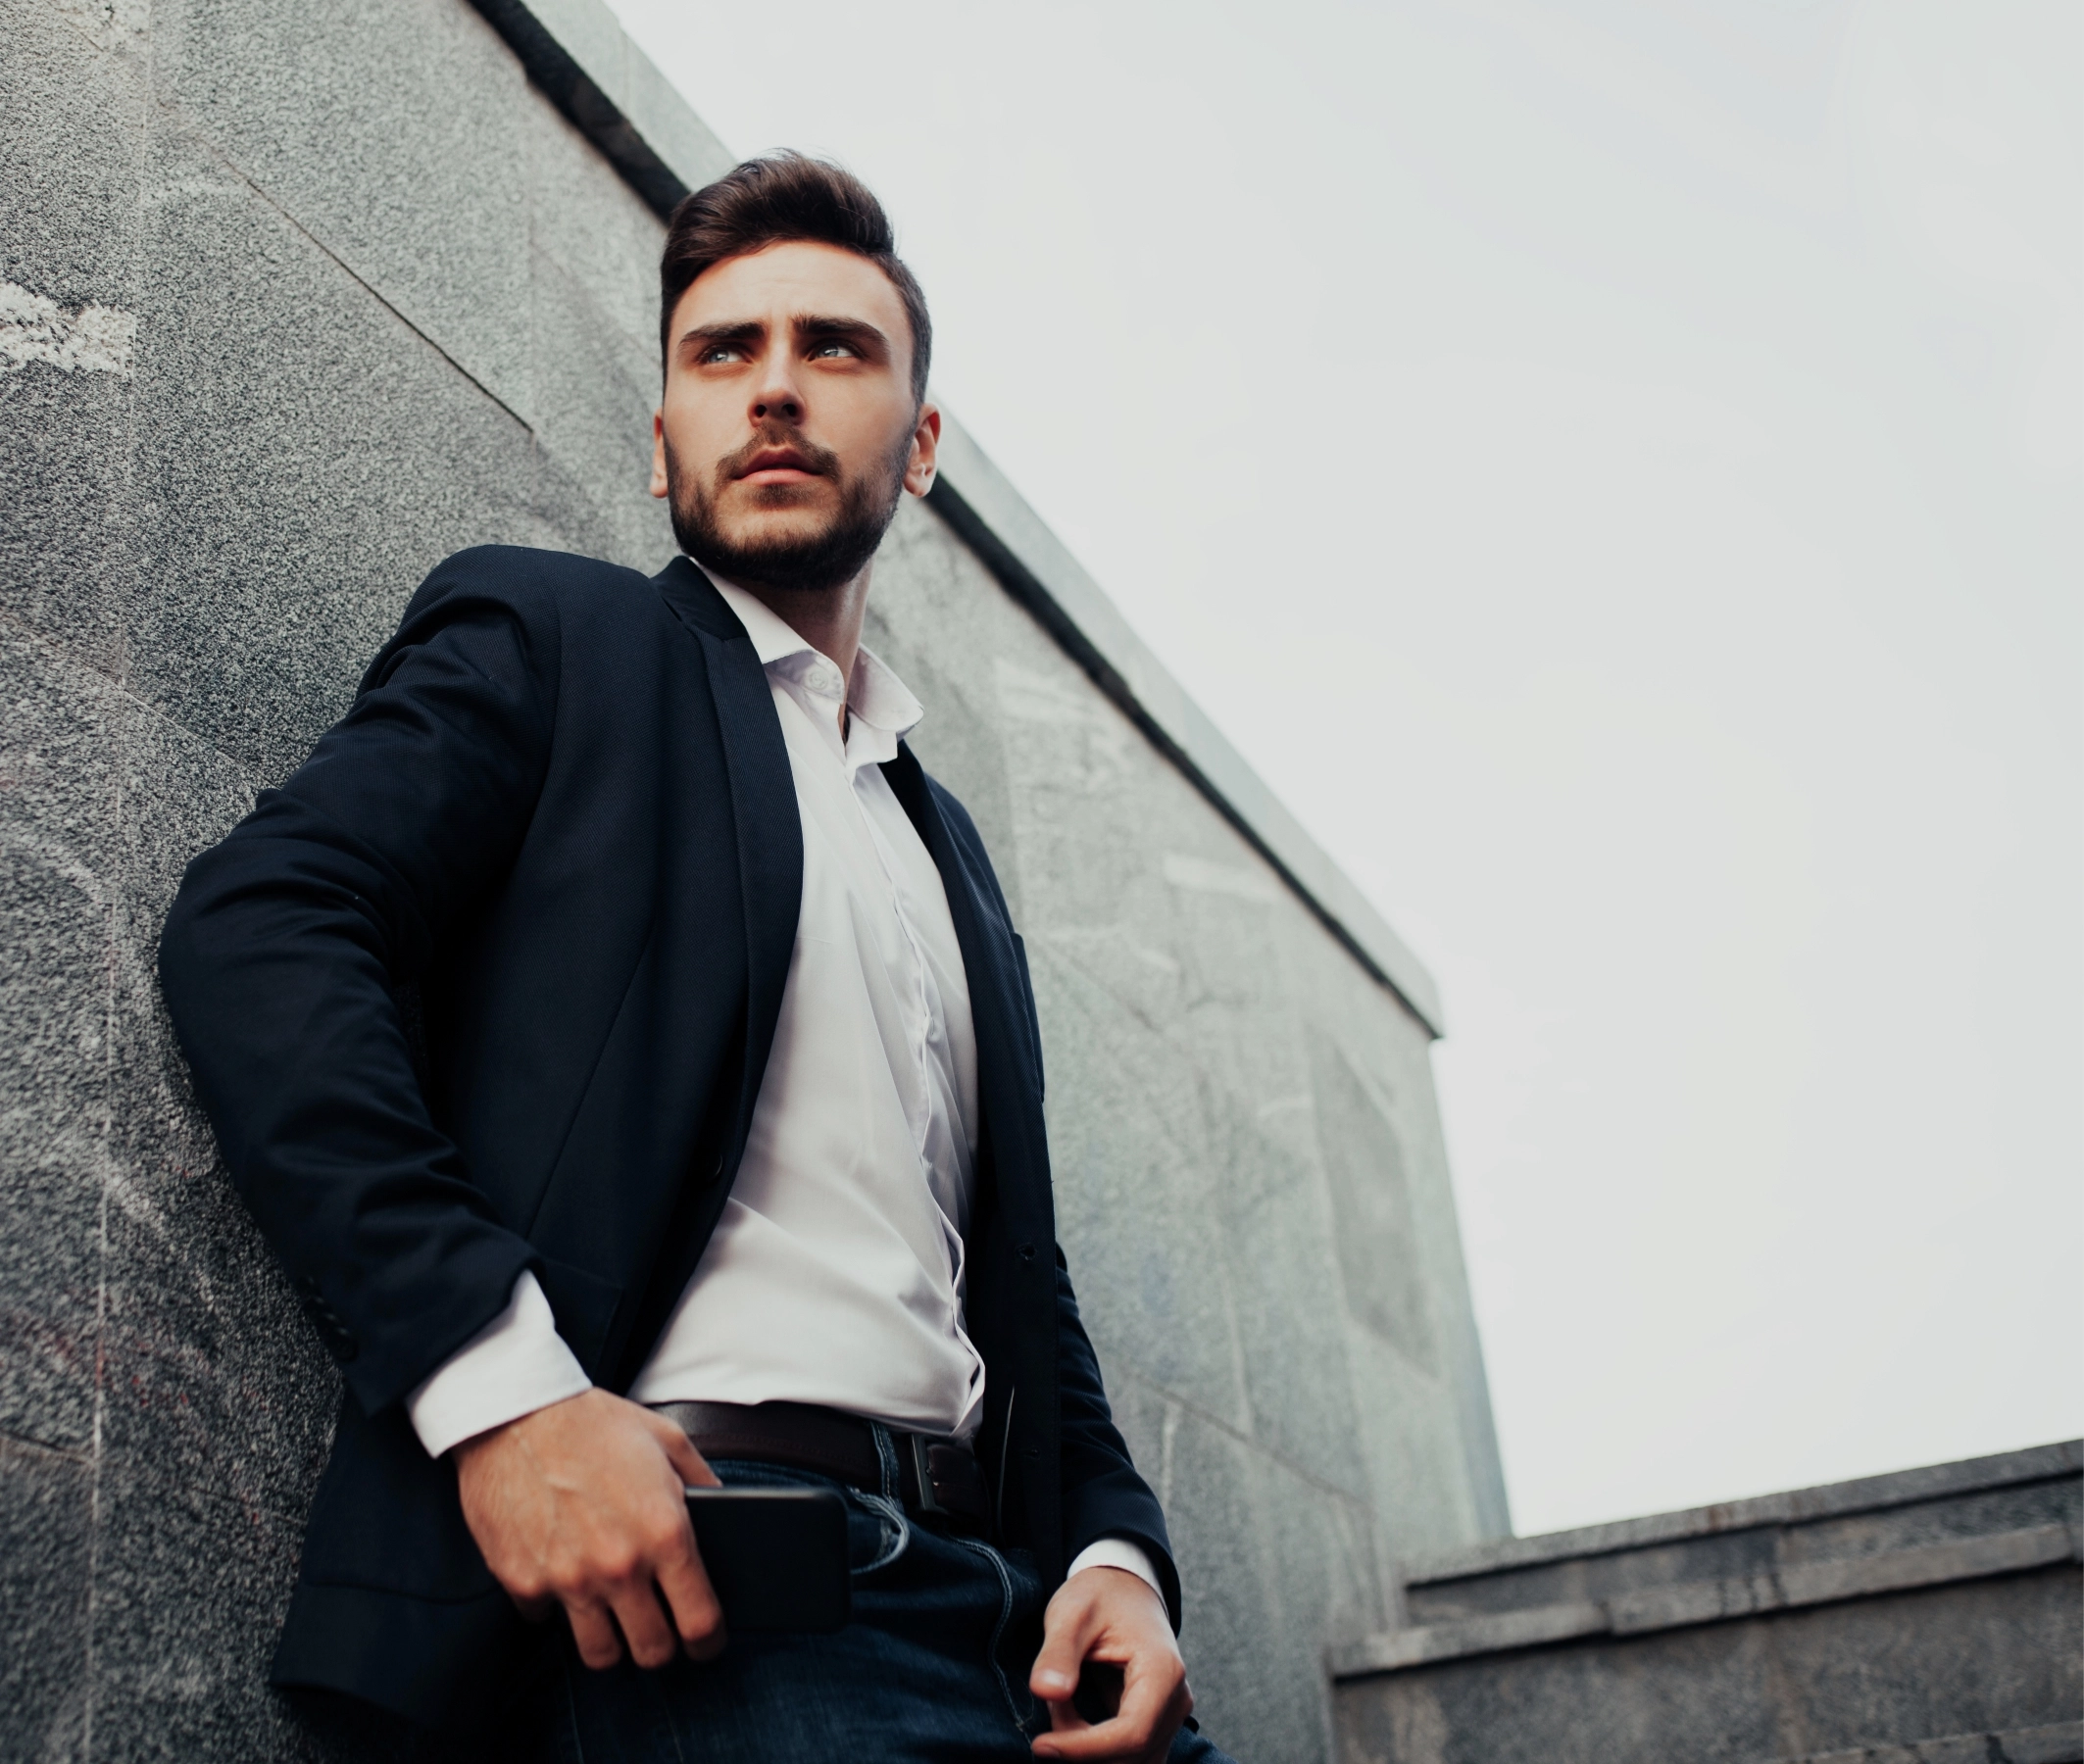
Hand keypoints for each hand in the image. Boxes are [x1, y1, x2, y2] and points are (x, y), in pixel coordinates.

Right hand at [453, 1388, 724, 1669]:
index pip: (700, 1620)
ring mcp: (569, 1580)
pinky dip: (554, 1608)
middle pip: (652, 1650)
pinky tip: (561, 1579)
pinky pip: (545, 1621)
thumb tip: (722, 1504)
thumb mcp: (665, 1437)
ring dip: (613, 1643)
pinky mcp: (523, 1582)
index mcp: (664, 1531)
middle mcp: (619, 1566)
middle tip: (660, 1631)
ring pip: (601, 1654)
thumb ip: (701, 1477)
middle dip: (663, 1648)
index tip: (706, 1642)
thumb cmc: (591, 1422)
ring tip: (614, 1620)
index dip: (709, 1641)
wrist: (514, 1413)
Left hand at [1029, 1566, 1192, 1761]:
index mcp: (1163, 1671)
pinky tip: (1075, 1718)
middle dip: (1081, 1744)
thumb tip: (1046, 1693)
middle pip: (1130, 1754)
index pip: (1131, 1734)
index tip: (1041, 1744)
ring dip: (1089, 1749)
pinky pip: (1130, 1754)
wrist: (1123, 1587)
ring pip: (1131, 1760)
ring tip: (1063, 1707)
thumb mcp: (1070, 1614)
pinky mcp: (1159, 1722)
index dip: (1084, 1749)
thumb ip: (1058, 1653)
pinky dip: (1098, 1747)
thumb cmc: (1099, 1596)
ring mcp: (1172, 1714)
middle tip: (1051, 1706)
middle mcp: (1177, 1699)